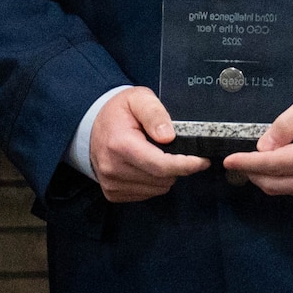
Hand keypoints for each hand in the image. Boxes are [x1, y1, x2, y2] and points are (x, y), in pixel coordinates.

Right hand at [91, 86, 210, 201]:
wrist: (90, 126)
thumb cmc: (118, 111)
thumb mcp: (138, 98)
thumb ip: (155, 113)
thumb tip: (168, 136)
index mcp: (120, 145)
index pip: (161, 165)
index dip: (186, 165)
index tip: (202, 161)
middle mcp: (113, 168)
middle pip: (161, 179)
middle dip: (177, 167)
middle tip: (177, 150)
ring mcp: (111, 184)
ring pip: (157, 189)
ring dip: (166, 176)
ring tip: (158, 155)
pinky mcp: (112, 193)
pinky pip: (146, 194)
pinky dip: (153, 182)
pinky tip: (147, 166)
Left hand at [221, 85, 292, 198]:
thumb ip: (285, 124)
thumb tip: (263, 147)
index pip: (276, 164)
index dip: (249, 163)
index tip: (228, 161)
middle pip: (274, 183)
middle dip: (252, 172)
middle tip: (238, 157)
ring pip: (281, 190)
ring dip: (264, 176)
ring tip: (260, 156)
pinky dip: (280, 178)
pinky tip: (280, 161)